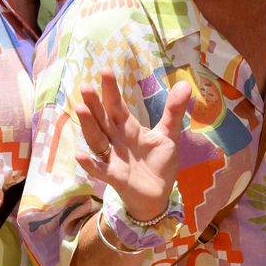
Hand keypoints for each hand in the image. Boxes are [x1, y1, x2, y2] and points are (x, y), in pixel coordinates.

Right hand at [76, 69, 193, 221]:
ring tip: (82, 108)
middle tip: (86, 86)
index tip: (105, 70)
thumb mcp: (168, 135)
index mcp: (128, 128)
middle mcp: (116, 140)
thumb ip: (173, 111)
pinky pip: (100, 170)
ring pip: (97, 140)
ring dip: (89, 126)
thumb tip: (186, 85)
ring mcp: (113, 158)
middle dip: (94, 103)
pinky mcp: (115, 177)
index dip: (111, 90)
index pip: (116, 105)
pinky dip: (90, 164)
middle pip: (102, 119)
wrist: (158, 195)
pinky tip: (80, 155)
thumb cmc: (159, 164)